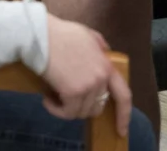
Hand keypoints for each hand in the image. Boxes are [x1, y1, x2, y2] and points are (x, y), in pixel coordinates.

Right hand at [42, 15, 131, 136]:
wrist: (42, 36)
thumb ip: (101, 49)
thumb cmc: (62, 35)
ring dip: (66, 108)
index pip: (124, 95)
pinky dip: (55, 109)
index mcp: (108, 66)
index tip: (122, 131)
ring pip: (80, 112)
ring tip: (54, 94)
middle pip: (97, 107)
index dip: (124, 115)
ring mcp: (89, 86)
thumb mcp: (90, 37)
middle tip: (67, 97)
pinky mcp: (73, 92)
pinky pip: (66, 113)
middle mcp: (102, 78)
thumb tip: (105, 56)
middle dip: (82, 106)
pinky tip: (47, 99)